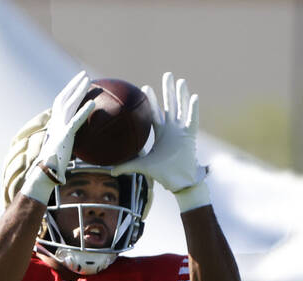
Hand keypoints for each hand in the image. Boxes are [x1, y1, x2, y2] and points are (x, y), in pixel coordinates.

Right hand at [18, 71, 95, 202]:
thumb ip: (70, 146)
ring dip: (78, 90)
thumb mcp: (63, 153)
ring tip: (89, 80)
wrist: (45, 173)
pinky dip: (84, 111)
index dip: (68, 93)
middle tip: (85, 75)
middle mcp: (55, 123)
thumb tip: (78, 149)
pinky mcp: (65, 136)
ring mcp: (59, 128)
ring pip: (69, 104)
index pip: (60, 104)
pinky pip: (76, 120)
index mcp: (54, 125)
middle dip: (74, 85)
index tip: (77, 84)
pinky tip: (94, 104)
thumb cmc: (53, 167)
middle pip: (64, 98)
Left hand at [114, 72, 209, 210]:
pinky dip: (192, 109)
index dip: (152, 101)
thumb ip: (127, 166)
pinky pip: (192, 120)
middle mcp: (173, 130)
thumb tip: (109, 171)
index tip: (146, 88)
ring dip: (181, 95)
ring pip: (181, 109)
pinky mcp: (190, 136)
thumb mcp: (143, 167)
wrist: (179, 183)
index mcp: (162, 134)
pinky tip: (193, 97)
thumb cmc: (164, 174)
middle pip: (170, 105)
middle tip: (167, 74)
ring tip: (180, 81)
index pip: (155, 114)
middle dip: (168, 90)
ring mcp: (182, 132)